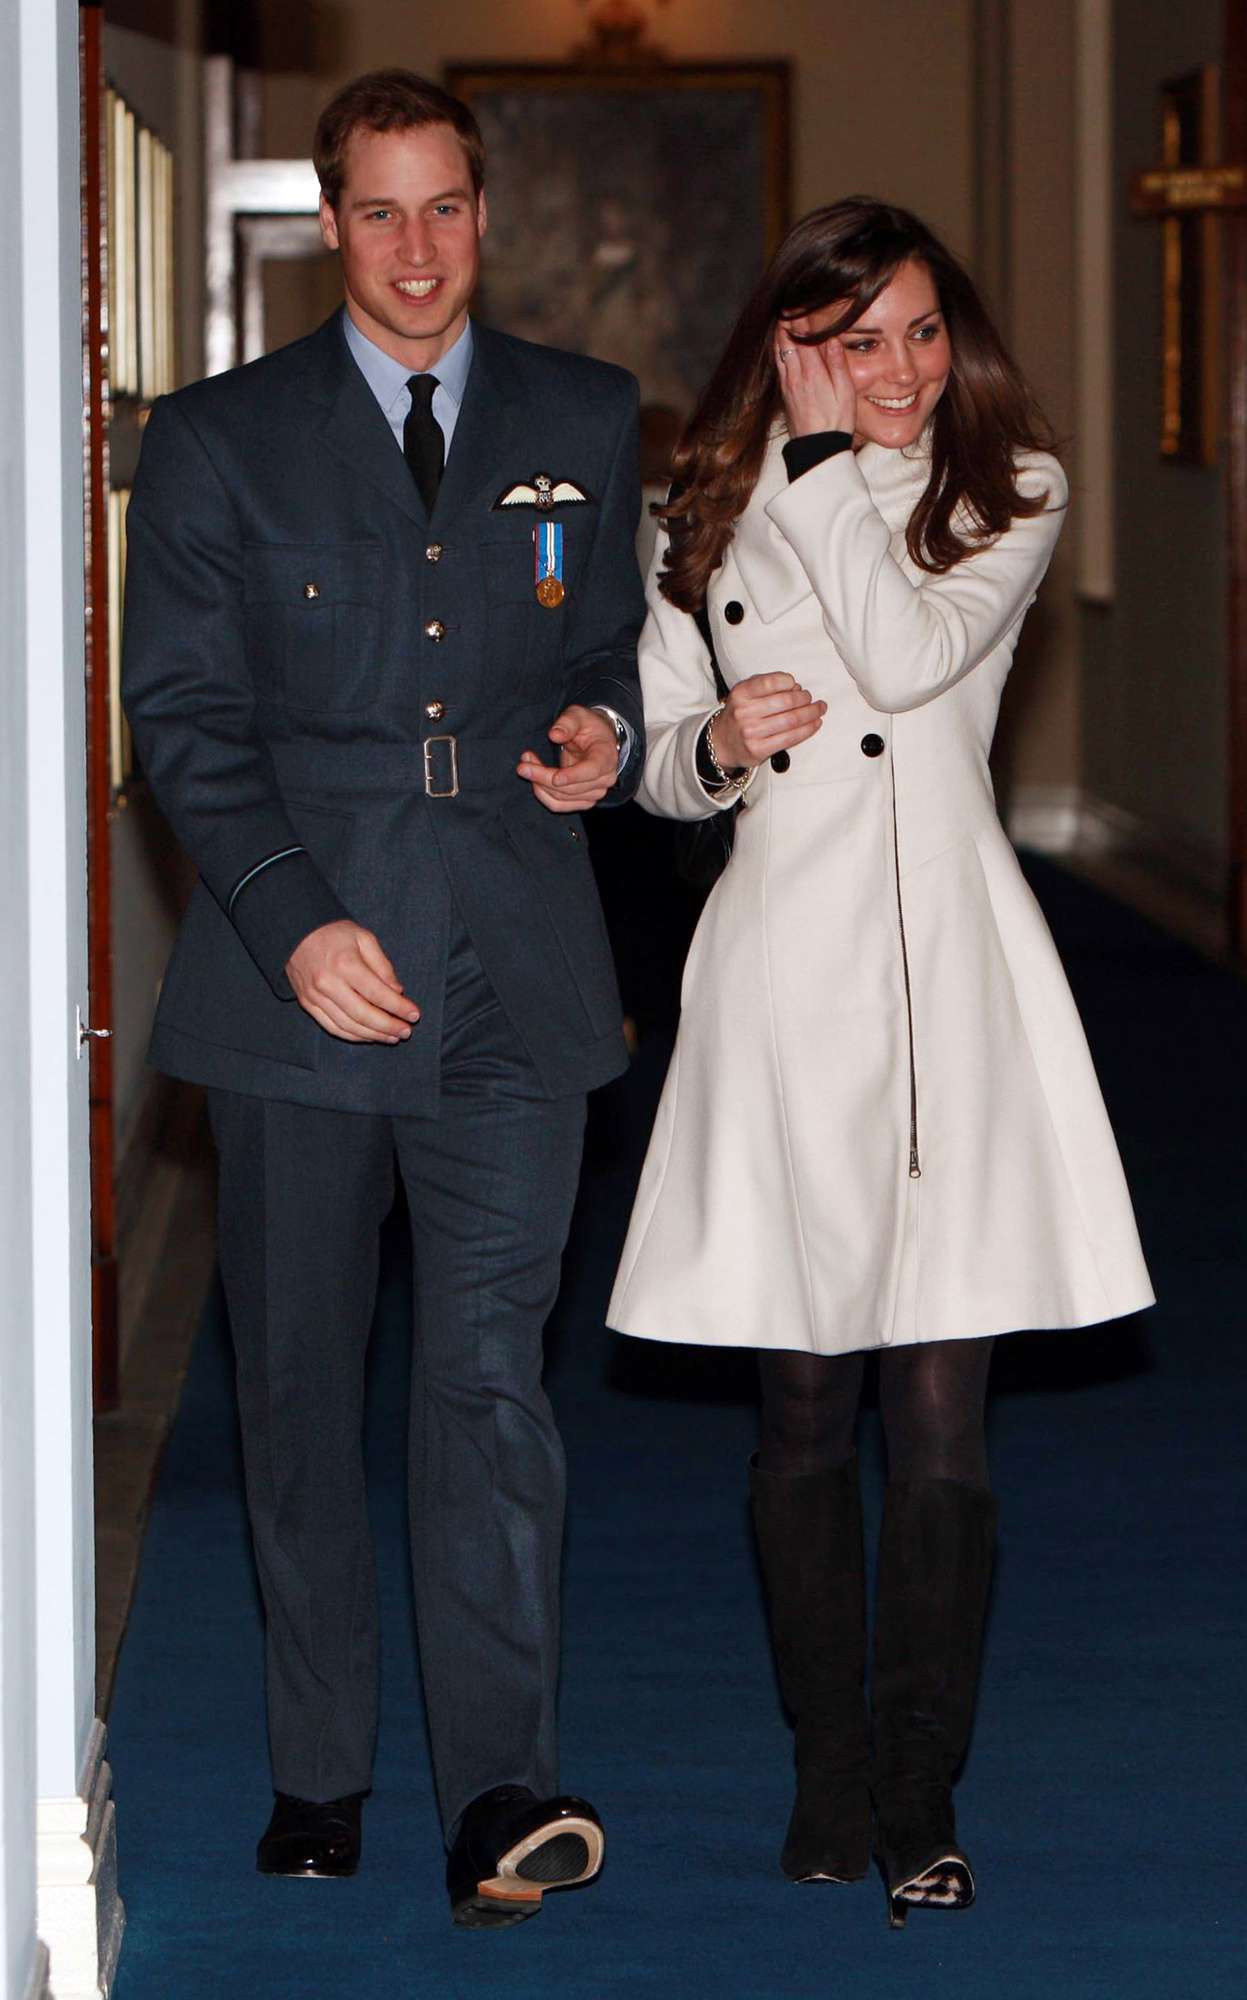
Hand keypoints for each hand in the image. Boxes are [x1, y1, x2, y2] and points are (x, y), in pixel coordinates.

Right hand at [286, 921, 419, 1043]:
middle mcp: (328, 984)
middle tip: (406, 1032)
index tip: (414, 1015)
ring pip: (348, 1026)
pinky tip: (369, 1036)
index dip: (398, 1007)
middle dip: (388, 1026)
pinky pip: (332, 1027)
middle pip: (363, 1015)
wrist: (295, 932)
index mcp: (345, 964)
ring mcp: (316, 997)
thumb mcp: (364, 938)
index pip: (377, 993)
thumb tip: (397, 991)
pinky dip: (352, 1036)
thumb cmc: (334, 933)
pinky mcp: (308, 1004)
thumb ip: (383, 966)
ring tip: (392, 1037)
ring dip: (373, 1035)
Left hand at [517, 704, 618, 812]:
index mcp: (606, 756)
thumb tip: (554, 735)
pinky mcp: (583, 801)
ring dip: (539, 784)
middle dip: (543, 777)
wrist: (596, 742)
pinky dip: (542, 794)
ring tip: (526, 765)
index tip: (554, 777)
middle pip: (571, 787)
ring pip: (562, 798)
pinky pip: (559, 805)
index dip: (572, 776)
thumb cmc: (588, 728)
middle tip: (523, 764)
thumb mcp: (578, 716)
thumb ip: (567, 722)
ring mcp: (595, 793)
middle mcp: (604, 778)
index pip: (591, 771)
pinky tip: (534, 779)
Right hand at [709, 672, 825, 770]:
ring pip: (791, 720)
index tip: (796, 685)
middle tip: (811, 699)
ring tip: (819, 709)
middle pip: (786, 702)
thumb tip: (796, 688)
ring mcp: (751, 733)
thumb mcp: (744, 695)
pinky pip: (790, 738)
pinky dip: (807, 729)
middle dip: (804, 699)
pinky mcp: (759, 749)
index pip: (770, 682)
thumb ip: (766, 686)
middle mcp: (744, 712)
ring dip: (811, 713)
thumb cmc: (739, 716)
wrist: (720, 744)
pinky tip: (815, 724)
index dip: (788, 682)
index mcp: (740, 694)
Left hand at [774, 314, 857, 438]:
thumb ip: (837, 362)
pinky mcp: (785, 393)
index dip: (800, 317)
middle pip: (785, 340)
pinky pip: (779, 364)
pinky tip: (781, 343)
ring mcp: (787, 385)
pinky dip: (779, 349)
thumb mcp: (845, 392)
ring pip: (779, 351)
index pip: (802, 336)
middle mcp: (795, 376)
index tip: (800, 302)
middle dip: (786, 320)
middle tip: (789, 303)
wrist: (817, 449)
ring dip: (780, 333)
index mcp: (812, 372)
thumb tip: (830, 337)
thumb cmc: (836, 421)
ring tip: (782, 316)